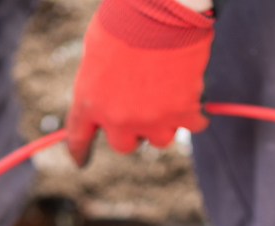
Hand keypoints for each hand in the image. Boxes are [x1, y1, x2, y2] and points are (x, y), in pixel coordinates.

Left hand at [66, 0, 213, 165]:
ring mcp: (151, 118)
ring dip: (166, 122)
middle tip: (144, 109)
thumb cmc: (125, 18)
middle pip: (125, 144)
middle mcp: (118, 118)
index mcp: (89, 100)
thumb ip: (100, 81)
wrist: (159, 8)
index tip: (80, 161)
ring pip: (160, 139)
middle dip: (134, 130)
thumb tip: (111, 95)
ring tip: (170, 94)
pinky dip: (196, 112)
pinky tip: (195, 95)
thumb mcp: (96, 49)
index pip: (78, 135)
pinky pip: (194, 125)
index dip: (79, 150)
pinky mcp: (183, 112)